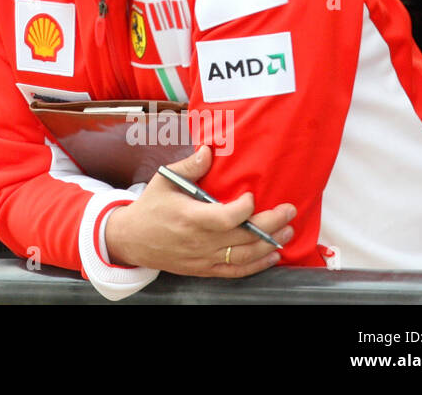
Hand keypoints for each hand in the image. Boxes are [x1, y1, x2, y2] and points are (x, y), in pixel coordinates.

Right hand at [104, 146, 294, 277]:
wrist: (132, 240)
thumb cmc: (150, 208)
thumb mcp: (164, 181)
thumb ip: (189, 166)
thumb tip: (209, 150)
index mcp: (190, 218)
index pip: (226, 217)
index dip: (245, 208)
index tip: (252, 195)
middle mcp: (200, 241)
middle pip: (244, 237)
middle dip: (271, 223)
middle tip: (288, 211)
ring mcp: (204, 258)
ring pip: (245, 256)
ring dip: (270, 244)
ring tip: (287, 230)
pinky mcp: (205, 269)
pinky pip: (237, 271)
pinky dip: (258, 265)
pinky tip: (272, 255)